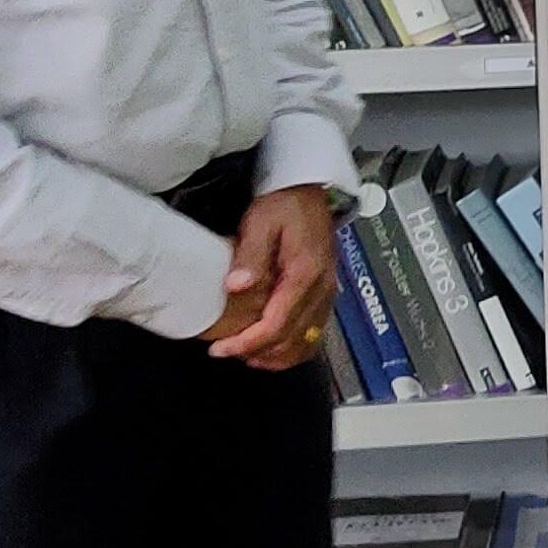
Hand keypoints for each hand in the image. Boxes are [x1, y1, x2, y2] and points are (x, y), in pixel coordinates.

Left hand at [208, 183, 340, 370]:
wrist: (308, 190)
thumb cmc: (284, 204)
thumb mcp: (261, 221)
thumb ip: (251, 255)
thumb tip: (237, 285)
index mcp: (305, 273)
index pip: (277, 323)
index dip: (247, 342)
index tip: (221, 349)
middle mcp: (321, 288)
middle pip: (292, 338)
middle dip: (257, 352)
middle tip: (225, 353)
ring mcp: (327, 292)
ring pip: (307, 340)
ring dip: (277, 355)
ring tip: (247, 357)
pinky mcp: (325, 293)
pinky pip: (315, 331)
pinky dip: (295, 348)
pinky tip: (275, 350)